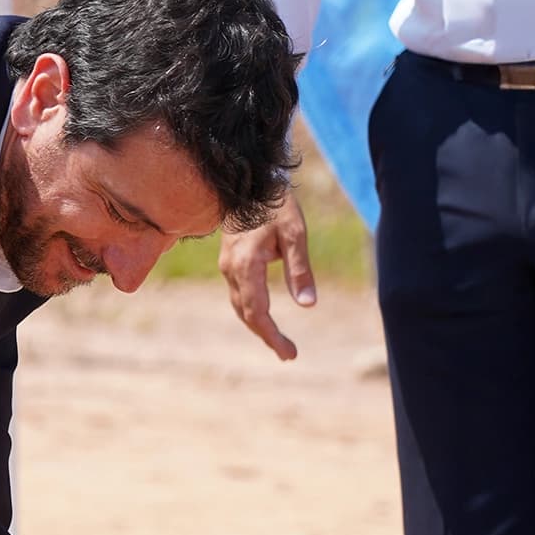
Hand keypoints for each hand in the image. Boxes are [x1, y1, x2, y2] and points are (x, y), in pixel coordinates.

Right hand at [218, 193, 314, 360]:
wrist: (248, 181)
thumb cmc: (276, 204)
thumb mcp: (295, 234)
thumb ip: (300, 270)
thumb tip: (308, 305)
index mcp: (247, 266)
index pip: (257, 312)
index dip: (272, 336)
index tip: (288, 353)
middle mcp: (232, 270)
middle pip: (246, 314)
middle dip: (266, 335)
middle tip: (287, 353)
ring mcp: (227, 266)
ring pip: (239, 305)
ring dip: (257, 324)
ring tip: (277, 339)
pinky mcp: (229, 260)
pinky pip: (237, 293)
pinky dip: (250, 309)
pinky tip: (262, 313)